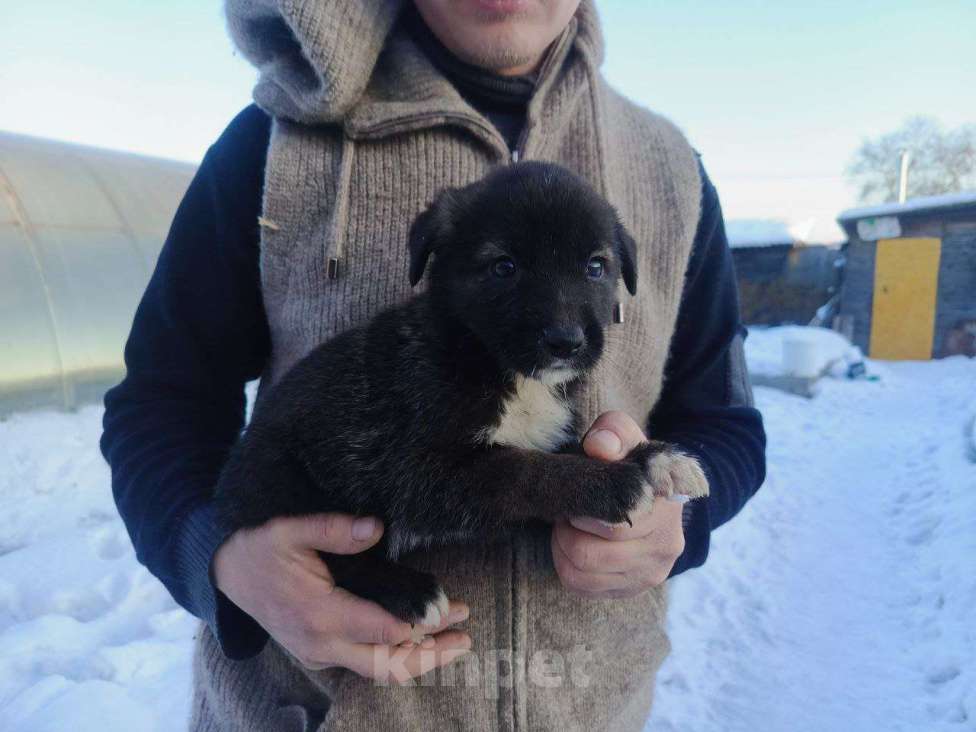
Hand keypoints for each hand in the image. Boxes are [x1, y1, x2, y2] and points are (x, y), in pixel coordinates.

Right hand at [213, 513, 470, 682]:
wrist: (226, 573)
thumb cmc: (260, 547)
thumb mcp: (290, 528)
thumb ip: (333, 529)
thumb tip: (376, 528)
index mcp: (318, 614)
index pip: (380, 630)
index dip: (419, 625)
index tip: (450, 609)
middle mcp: (321, 644)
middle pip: (386, 663)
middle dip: (430, 653)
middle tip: (466, 636)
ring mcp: (319, 653)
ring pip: (377, 670)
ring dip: (419, 660)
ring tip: (456, 644)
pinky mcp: (320, 652)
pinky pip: (364, 664)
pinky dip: (397, 659)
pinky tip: (421, 645)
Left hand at [552, 411, 685, 598]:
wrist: (654, 496)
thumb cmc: (631, 464)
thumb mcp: (626, 437)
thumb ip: (613, 432)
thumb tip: (599, 447)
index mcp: (666, 506)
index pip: (615, 523)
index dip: (582, 510)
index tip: (580, 495)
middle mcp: (665, 545)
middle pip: (588, 554)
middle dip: (566, 529)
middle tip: (568, 511)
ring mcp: (651, 573)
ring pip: (580, 574)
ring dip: (563, 548)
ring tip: (571, 527)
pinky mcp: (632, 589)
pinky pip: (581, 587)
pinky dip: (567, 567)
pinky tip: (576, 545)